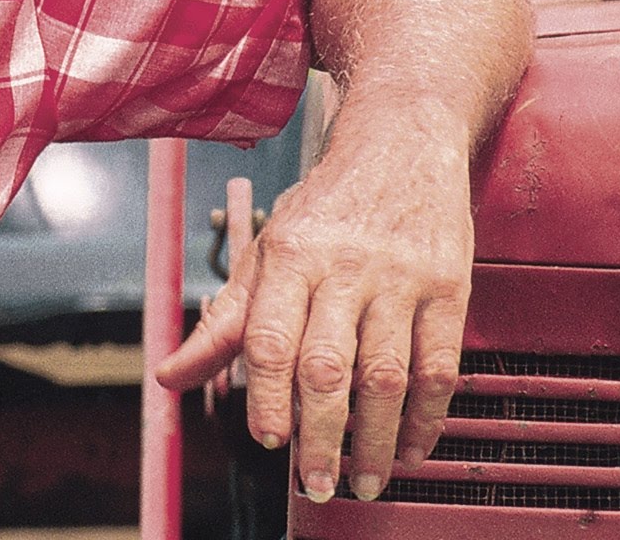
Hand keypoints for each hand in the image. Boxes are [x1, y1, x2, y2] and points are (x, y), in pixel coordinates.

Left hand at [155, 100, 473, 503]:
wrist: (403, 137)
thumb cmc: (329, 202)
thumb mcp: (266, 247)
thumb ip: (223, 320)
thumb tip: (171, 376)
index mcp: (290, 254)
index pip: (268, 337)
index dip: (264, 395)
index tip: (268, 439)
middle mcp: (344, 265)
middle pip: (327, 366)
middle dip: (320, 436)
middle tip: (316, 483)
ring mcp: (400, 277)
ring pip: (386, 375)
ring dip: (377, 440)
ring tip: (364, 479)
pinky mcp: (448, 286)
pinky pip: (439, 365)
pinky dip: (427, 416)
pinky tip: (413, 446)